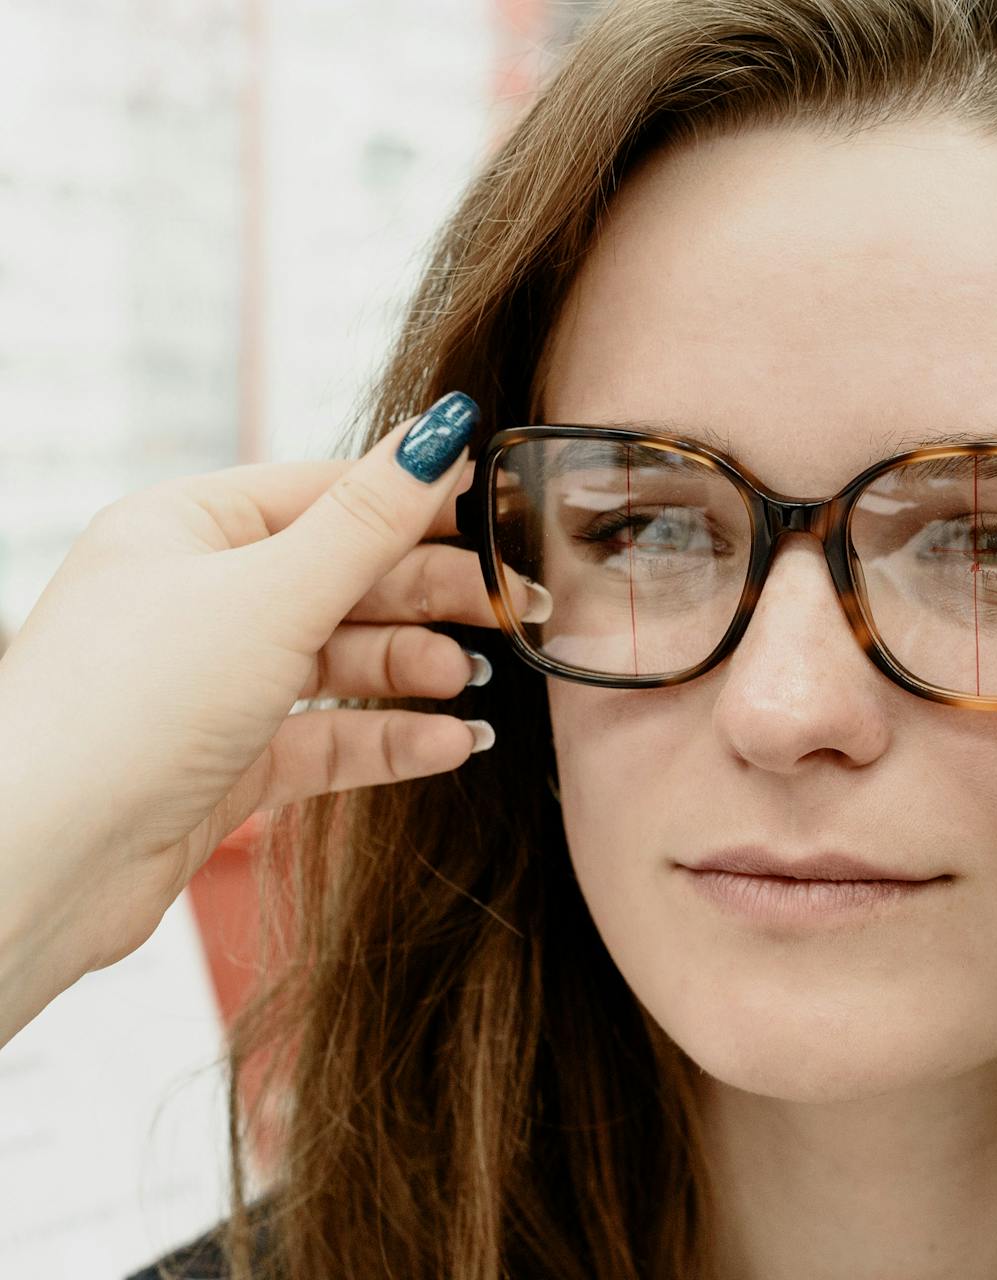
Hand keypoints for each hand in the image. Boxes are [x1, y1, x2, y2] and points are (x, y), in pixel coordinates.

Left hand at [0, 392, 539, 1031]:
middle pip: (346, 578)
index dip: (418, 504)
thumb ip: (371, 520)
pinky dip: (391, 739)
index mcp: (188, 529)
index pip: (327, 494)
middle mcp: (199, 599)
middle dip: (431, 596)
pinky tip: (448, 742)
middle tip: (514, 609)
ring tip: (470, 683)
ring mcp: (215, 684)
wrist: (44, 859)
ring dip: (415, 670)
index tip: (502, 519)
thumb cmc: (129, 706)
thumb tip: (440, 429)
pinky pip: (330, 737)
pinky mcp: (229, 763)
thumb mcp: (271, 593)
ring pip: (344, 661)